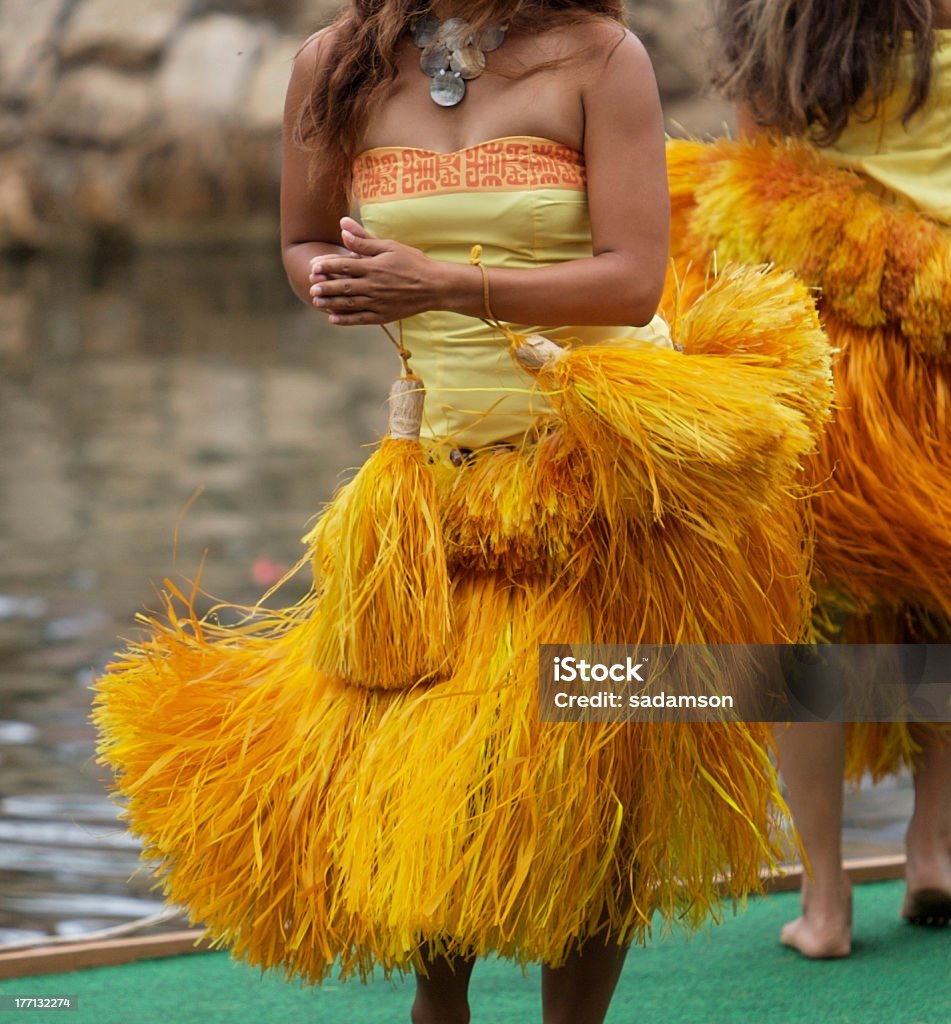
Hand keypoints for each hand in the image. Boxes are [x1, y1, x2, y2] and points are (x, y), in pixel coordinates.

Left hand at [308, 217, 436, 324]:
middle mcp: (373, 286)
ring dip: (330, 303)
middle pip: (342, 286)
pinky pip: (360, 319)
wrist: (434, 286)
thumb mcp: (389, 246)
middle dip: (325, 286)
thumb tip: (343, 226)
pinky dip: (345, 320)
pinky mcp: (383, 316)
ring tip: (316, 301)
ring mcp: (377, 303)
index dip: (326, 266)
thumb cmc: (413, 262)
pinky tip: (333, 319)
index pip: (344, 266)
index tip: (313, 266)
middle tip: (311, 286)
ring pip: (348, 304)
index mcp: (373, 267)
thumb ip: (364, 240)